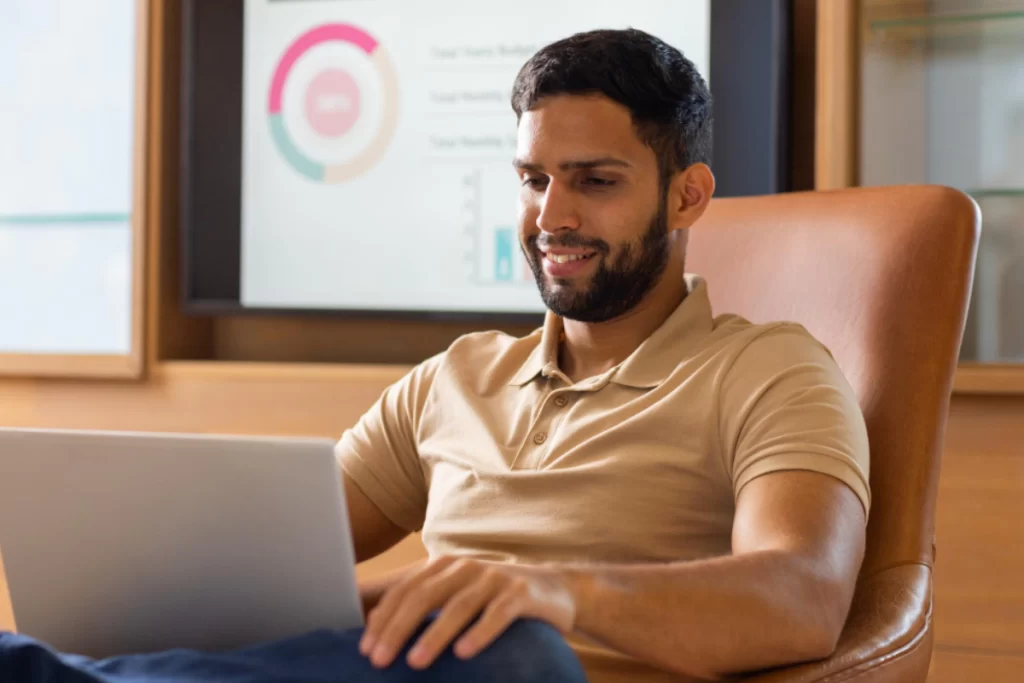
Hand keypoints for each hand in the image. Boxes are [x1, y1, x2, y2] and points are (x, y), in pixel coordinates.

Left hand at [358, 556, 575, 669]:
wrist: (555, 588)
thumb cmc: (496, 597)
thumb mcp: (458, 594)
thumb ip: (425, 603)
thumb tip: (377, 627)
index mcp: (445, 565)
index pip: (405, 591)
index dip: (383, 619)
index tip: (366, 650)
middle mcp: (466, 567)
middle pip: (425, 596)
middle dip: (398, 629)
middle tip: (379, 660)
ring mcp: (495, 578)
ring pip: (459, 606)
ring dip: (435, 635)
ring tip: (415, 662)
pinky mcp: (521, 593)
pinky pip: (498, 613)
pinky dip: (480, 632)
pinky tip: (464, 653)